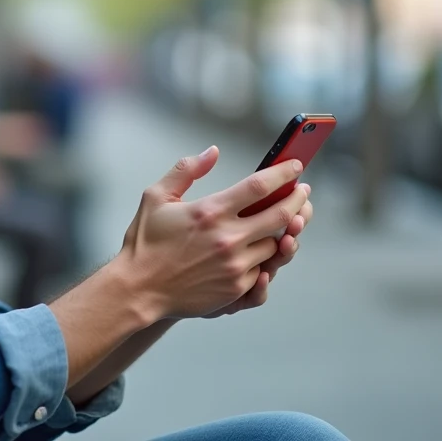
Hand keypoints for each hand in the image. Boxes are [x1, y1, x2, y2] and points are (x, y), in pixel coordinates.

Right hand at [115, 148, 308, 320]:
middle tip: (303, 193)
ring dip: (283, 233)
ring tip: (287, 222)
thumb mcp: (156, 197)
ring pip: (276, 246)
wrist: (138, 289)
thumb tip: (213, 152)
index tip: (295, 167)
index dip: (283, 173)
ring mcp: (234, 266)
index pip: (259, 186)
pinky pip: (264, 273)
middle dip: (298, 200)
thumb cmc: (145, 242)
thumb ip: (186, 170)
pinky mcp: (235, 290)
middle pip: (280, 215)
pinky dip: (267, 260)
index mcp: (210, 211)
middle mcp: (227, 238)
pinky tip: (266, 252)